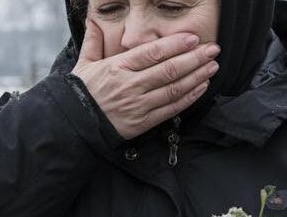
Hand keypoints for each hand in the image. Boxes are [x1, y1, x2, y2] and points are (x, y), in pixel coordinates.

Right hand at [71, 18, 219, 139]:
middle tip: (213, 49)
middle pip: (169, 69)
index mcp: (117, 67)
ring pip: (174, 89)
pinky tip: (200, 87)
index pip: (152, 53)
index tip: (193, 38)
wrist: (73, 125)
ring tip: (212, 66)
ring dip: (197, 76)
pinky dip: (188, 97)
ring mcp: (138, 105)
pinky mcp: (143, 122)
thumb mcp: (83, 64)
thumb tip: (93, 20)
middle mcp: (130, 85)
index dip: (176, 44)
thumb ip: (93, 41)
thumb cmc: (79, 93)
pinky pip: (171, 109)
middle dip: (195, 58)